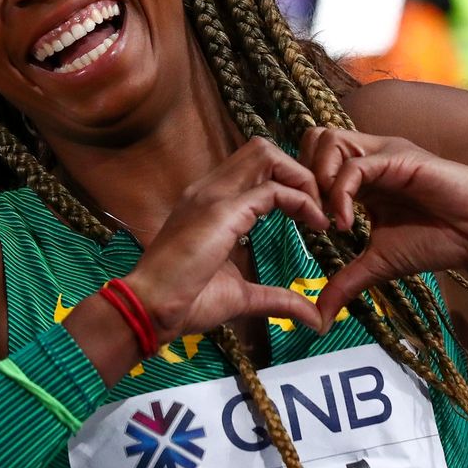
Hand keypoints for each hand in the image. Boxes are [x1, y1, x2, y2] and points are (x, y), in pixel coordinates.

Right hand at [124, 138, 330, 343]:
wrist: (149, 309)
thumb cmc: (185, 303)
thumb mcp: (243, 296)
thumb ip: (279, 299)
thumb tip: (314, 318)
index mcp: (209, 202)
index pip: (255, 167)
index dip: (289, 183)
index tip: (311, 216)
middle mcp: (210, 189)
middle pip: (262, 149)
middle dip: (298, 171)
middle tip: (318, 207)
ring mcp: (213, 196)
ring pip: (267, 154)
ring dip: (300, 177)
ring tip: (317, 211)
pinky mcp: (221, 211)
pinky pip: (273, 189)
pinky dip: (302, 201)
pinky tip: (315, 224)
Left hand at [298, 127, 467, 326]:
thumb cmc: (438, 240)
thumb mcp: (379, 263)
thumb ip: (346, 281)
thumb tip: (320, 317)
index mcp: (362, 176)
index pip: (312, 159)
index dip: (300, 187)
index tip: (306, 226)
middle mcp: (370, 157)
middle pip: (313, 139)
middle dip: (302, 176)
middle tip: (310, 217)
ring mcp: (384, 153)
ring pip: (329, 141)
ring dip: (318, 179)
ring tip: (327, 219)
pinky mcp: (400, 158)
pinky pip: (356, 165)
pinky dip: (341, 193)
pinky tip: (346, 224)